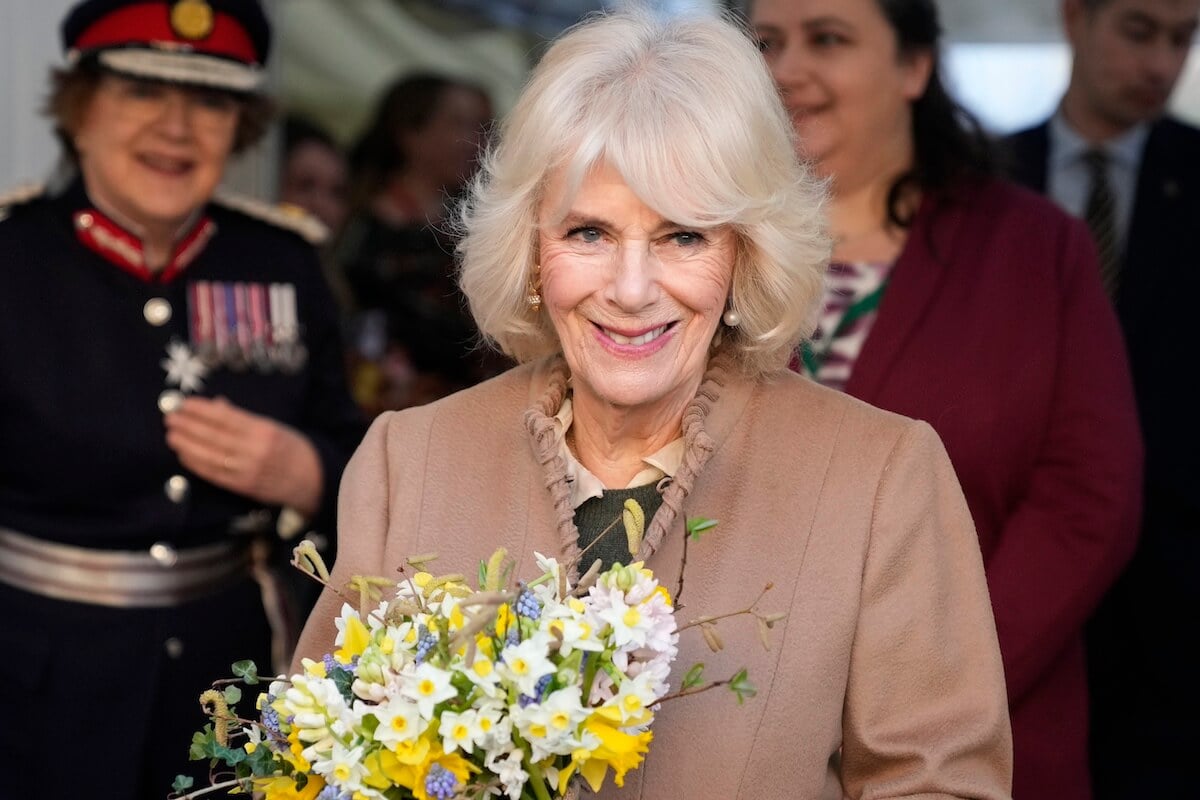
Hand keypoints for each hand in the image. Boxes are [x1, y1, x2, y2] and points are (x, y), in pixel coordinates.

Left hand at [163, 396, 322, 514]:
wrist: (312, 480)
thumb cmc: (293, 448)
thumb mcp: (273, 427)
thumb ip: (244, 418)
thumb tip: (216, 405)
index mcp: (265, 431)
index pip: (226, 418)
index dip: (203, 411)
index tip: (185, 403)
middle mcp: (255, 450)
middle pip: (214, 436)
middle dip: (189, 426)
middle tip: (170, 418)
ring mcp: (248, 470)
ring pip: (210, 455)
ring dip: (187, 445)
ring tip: (172, 435)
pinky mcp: (243, 486)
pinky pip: (214, 474)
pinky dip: (196, 464)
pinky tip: (184, 455)